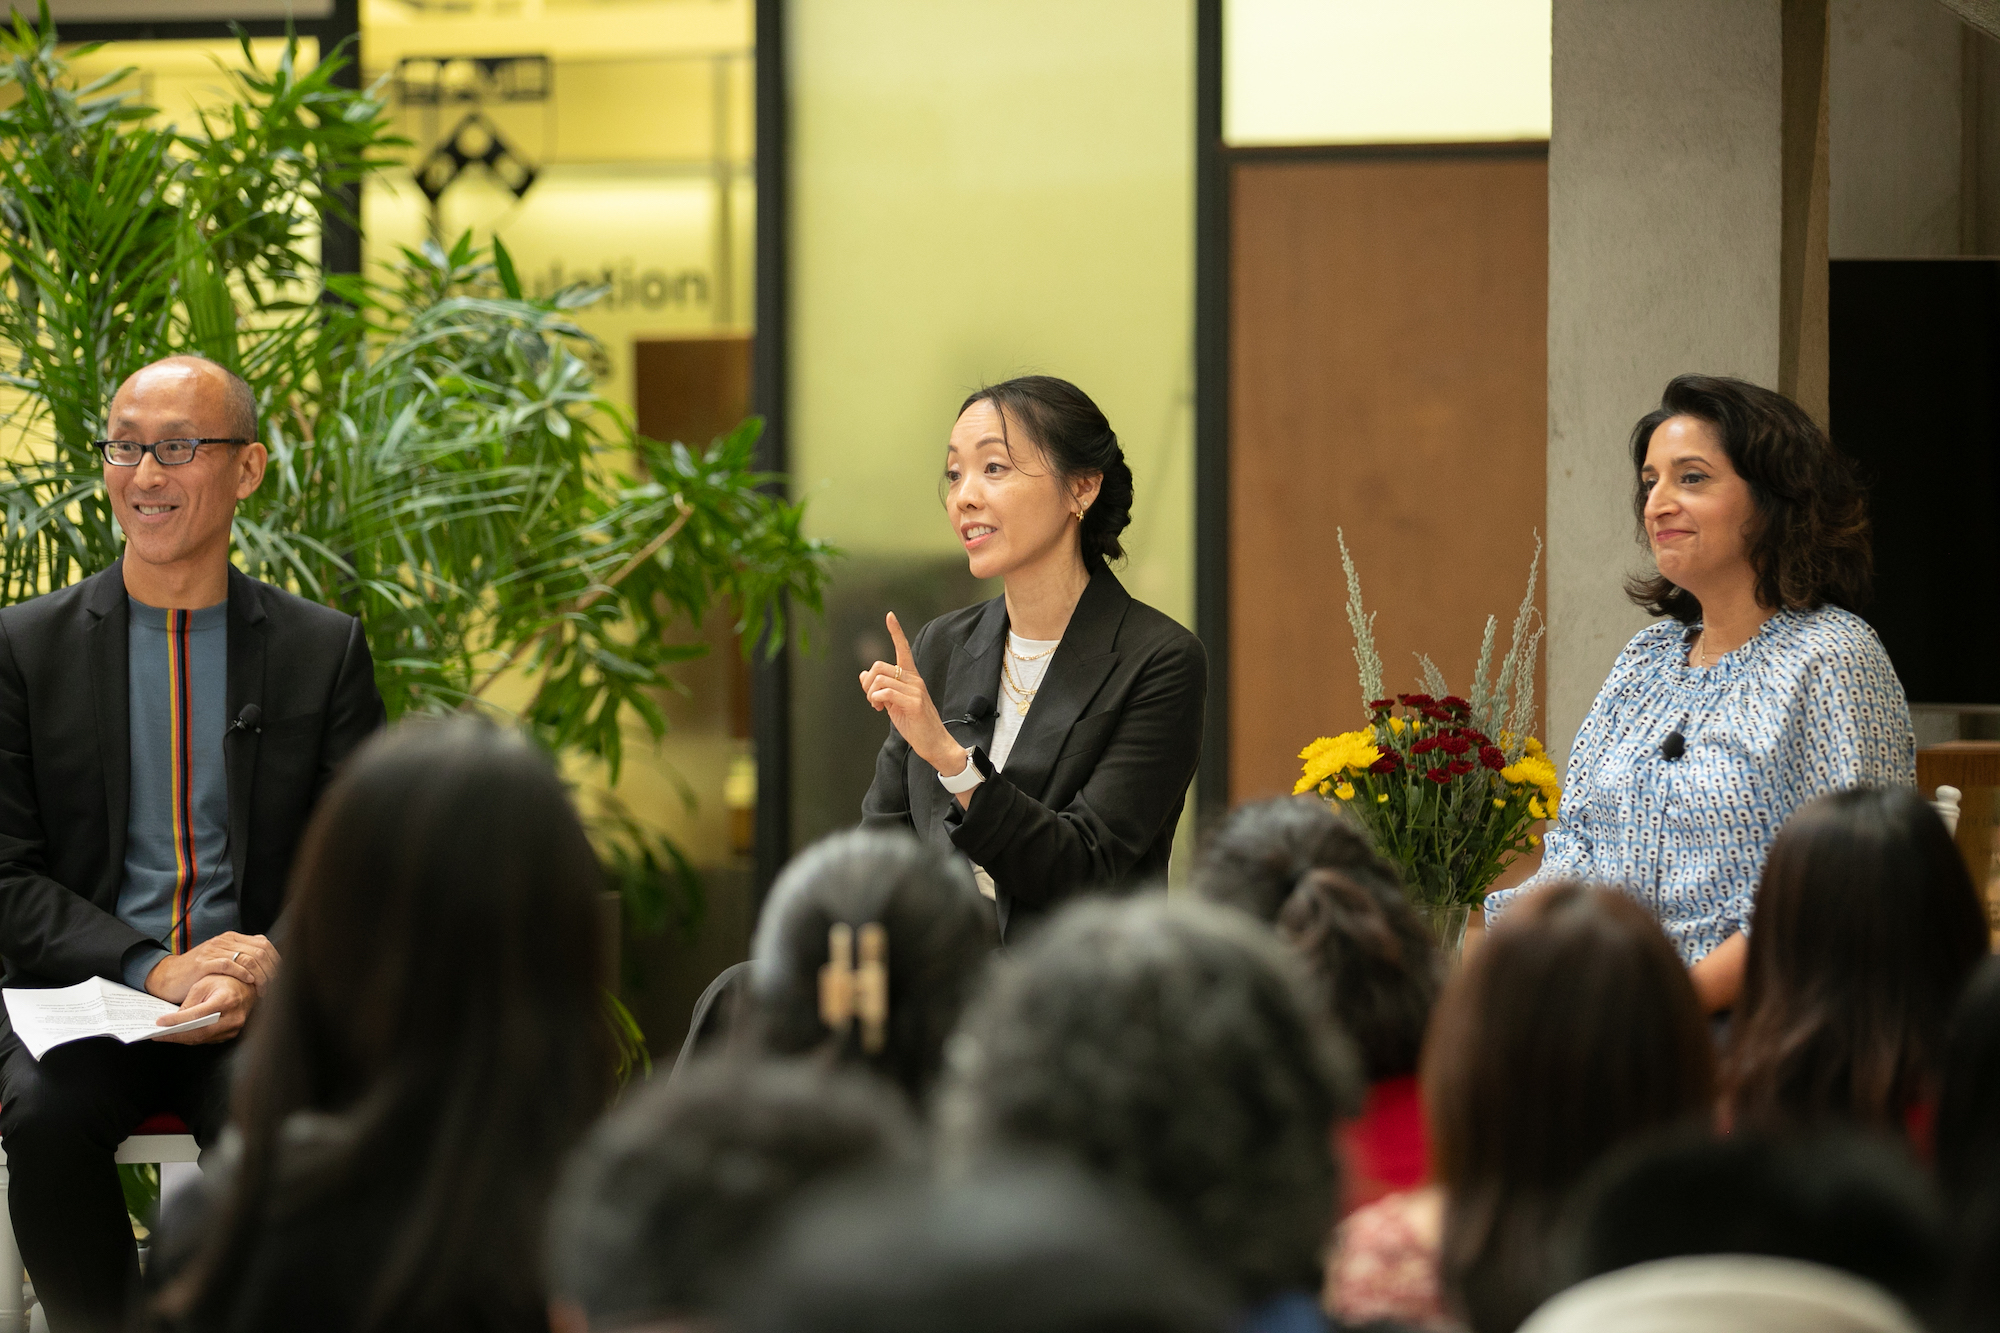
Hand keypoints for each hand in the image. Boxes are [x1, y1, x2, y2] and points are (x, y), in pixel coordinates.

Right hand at [143, 931, 279, 1003]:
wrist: (168, 976)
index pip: (264, 945)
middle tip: (275, 987)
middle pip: (260, 951)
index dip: (276, 961)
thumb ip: (242, 958)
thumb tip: (269, 967)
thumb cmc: (198, 972)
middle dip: (271, 970)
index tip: (281, 978)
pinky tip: (250, 982)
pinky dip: (243, 973)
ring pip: (248, 957)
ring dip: (260, 975)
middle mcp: (225, 940)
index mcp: (232, 938)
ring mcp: (214, 950)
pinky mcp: (204, 962)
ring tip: (264, 989)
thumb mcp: (223, 960)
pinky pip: (229, 964)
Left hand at [155, 972, 255, 1044]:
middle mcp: (233, 1017)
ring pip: (203, 1039)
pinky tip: (180, 1035)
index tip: (160, 1022)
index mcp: (227, 1000)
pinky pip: (208, 1040)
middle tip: (158, 1035)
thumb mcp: (204, 984)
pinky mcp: (231, 1034)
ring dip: (182, 1038)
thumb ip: (190, 1002)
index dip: (177, 1020)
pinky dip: (192, 1038)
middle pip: (200, 1032)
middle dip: (176, 1035)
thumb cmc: (225, 982)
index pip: (198, 1014)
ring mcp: (234, 1028)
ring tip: (165, 1036)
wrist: (246, 988)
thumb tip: (174, 1021)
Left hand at [858, 612, 965, 777]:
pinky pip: (886, 693)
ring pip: (880, 679)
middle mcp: (914, 680)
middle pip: (879, 666)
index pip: (903, 649)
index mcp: (911, 678)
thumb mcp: (893, 704)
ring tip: (877, 706)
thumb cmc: (915, 724)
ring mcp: (915, 690)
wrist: (934, 743)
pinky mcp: (914, 703)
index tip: (890, 615)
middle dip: (868, 682)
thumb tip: (863, 674)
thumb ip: (880, 688)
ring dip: (871, 694)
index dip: (896, 632)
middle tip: (872, 699)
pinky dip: (877, 700)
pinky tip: (881, 710)